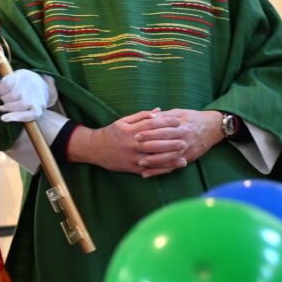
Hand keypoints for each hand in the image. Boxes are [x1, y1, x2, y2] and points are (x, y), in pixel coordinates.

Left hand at [0, 69, 56, 121]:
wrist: (43, 86)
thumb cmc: (23, 83)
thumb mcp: (11, 77)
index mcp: (22, 76)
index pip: (6, 84)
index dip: (0, 89)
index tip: (1, 91)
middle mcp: (30, 87)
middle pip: (9, 97)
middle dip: (3, 99)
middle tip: (5, 98)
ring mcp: (35, 99)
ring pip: (16, 107)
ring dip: (7, 108)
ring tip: (4, 106)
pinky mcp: (38, 110)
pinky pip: (27, 116)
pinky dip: (15, 118)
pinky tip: (5, 118)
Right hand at [69, 109, 189, 176]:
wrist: (94, 149)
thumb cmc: (111, 133)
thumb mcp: (123, 121)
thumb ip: (141, 116)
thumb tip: (159, 111)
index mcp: (129, 130)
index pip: (151, 124)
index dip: (166, 122)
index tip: (179, 121)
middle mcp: (131, 144)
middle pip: (155, 142)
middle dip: (172, 141)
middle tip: (186, 139)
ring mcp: (131, 157)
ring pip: (153, 158)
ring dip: (170, 158)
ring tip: (183, 157)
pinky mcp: (130, 168)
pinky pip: (148, 169)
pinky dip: (160, 170)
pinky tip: (172, 168)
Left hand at [135, 109, 223, 170]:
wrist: (213, 128)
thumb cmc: (193, 118)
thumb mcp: (179, 113)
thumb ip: (164, 116)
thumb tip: (149, 116)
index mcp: (182, 127)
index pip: (163, 131)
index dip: (149, 133)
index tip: (136, 135)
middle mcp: (185, 141)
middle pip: (165, 146)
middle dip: (149, 148)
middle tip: (135, 149)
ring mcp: (187, 152)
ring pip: (169, 159)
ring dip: (154, 162)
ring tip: (140, 163)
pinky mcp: (187, 159)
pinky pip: (172, 167)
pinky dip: (160, 171)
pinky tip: (148, 173)